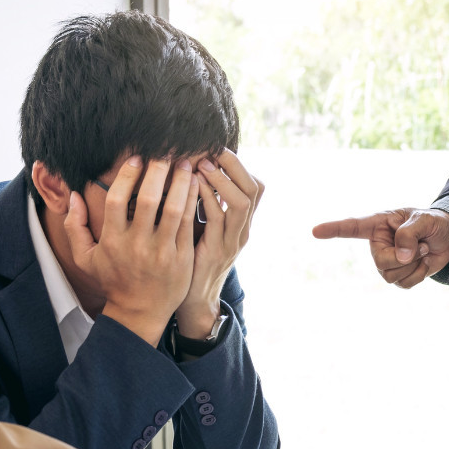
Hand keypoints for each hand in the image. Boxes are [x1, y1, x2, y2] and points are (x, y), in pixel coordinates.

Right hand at [64, 157, 197, 345]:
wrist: (139, 312)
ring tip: (186, 163)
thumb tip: (73, 195)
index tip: (137, 158)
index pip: (117, 200)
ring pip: (174, 208)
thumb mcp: (85, 259)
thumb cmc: (113, 280)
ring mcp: (162, 252)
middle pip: (149, 199)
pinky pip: (189, 223)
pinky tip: (195, 184)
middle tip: (166, 153)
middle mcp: (137, 245)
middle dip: (158, 170)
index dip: (127, 175)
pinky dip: (193, 201)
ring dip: (181, 181)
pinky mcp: (181, 257)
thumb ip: (74, 227)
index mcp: (113, 241)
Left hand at [174, 149, 263, 338]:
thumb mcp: (205, 228)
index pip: (256, 187)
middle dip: (235, 165)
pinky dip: (206, 198)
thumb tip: (195, 172)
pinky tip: (191, 186)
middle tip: (213, 150)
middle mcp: (243, 230)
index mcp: (243, 223)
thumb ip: (207, 205)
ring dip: (221, 179)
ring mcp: (233, 242)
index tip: (218, 149)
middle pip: (255, 189)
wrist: (193, 299)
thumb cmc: (194, 258)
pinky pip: (217, 219)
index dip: (240, 165)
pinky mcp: (216, 251)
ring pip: (242, 202)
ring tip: (202, 164)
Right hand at [312, 208, 448, 288]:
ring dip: (414, 265)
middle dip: (404, 258)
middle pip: (380, 262)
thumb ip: (410, 234)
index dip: (333, 229)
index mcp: (379, 224)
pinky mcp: (398, 275)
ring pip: (391, 276)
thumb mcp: (425, 220)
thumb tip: (400, 257)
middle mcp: (378, 244)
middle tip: (421, 245)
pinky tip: (423, 263)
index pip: (352, 227)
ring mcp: (386, 261)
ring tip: (423, 250)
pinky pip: (403, 284)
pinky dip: (418, 275)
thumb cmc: (434, 223)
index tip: (315, 231)